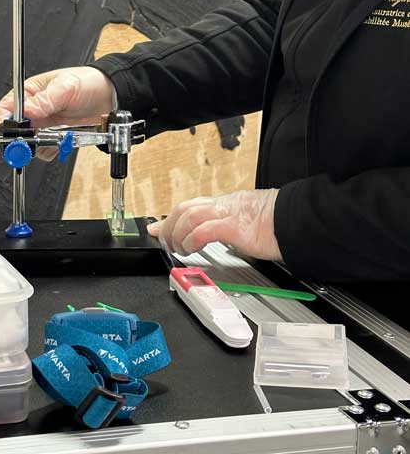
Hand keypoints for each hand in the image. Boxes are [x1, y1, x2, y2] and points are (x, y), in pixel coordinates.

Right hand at [0, 67, 115, 159]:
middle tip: (32, 138)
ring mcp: (44, 126)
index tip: (8, 128)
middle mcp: (33, 111)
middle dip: (20, 138)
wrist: (109, 97)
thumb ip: (45, 99)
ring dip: (39, 145)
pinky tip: (62, 141)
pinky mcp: (54, 138)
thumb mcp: (66, 87)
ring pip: (29, 143)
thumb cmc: (87, 83)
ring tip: (54, 137)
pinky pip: (45, 150)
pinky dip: (52, 150)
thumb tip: (27, 110)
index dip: (3, 120)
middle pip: (15, 130)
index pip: (6, 108)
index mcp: (29, 93)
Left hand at [148, 188, 281, 260]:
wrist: (296, 221)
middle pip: (184, 208)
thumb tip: (212, 238)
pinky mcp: (235, 226)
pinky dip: (192, 238)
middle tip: (165, 243)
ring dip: (177, 234)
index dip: (169, 218)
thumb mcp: (244, 223)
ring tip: (179, 249)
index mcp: (225, 204)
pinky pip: (205, 229)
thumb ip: (227, 228)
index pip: (189, 206)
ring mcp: (228, 214)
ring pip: (189, 215)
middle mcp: (223, 206)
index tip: (157, 229)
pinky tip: (191, 248)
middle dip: (169, 226)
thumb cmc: (276, 224)